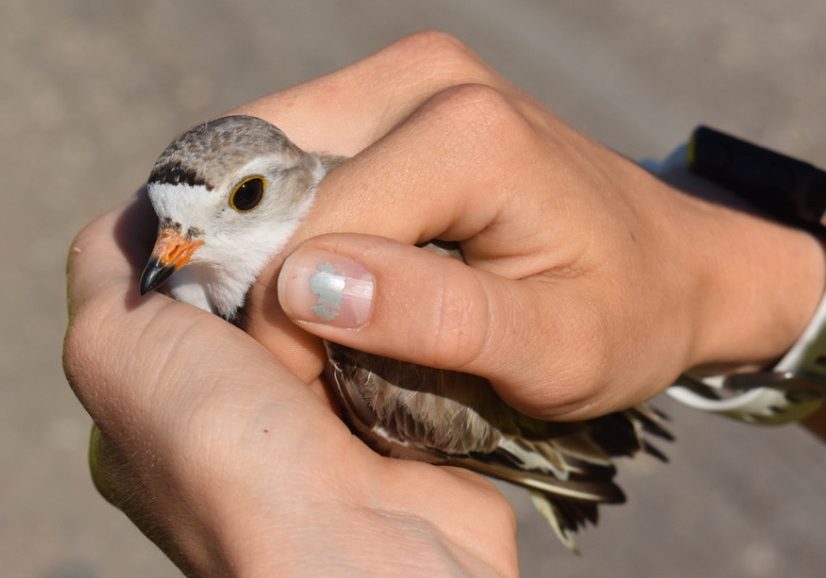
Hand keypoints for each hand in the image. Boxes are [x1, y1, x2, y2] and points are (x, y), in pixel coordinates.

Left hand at [63, 194, 516, 576]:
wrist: (368, 560)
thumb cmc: (229, 464)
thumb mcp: (117, 354)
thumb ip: (105, 273)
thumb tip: (143, 205)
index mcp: (167, 391)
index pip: (189, 273)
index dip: (219, 223)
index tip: (258, 178)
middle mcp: (247, 403)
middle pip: (269, 282)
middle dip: (294, 244)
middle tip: (328, 207)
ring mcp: (330, 409)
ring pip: (339, 300)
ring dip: (355, 272)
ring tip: (375, 241)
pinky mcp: (397, 412)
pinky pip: (397, 332)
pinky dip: (401, 305)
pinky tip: (411, 277)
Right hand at [235, 32, 823, 419]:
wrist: (671, 261)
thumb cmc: (627, 313)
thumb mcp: (554, 348)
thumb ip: (433, 318)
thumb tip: (300, 289)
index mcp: (467, 134)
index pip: (314, 228)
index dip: (282, 321)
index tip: (302, 395)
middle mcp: (423, 78)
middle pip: (272, 178)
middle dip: (259, 275)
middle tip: (293, 357)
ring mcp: (405, 78)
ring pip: (271, 164)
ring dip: (268, 249)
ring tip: (304, 323)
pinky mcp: (394, 99)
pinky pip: (301, 161)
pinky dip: (291, 224)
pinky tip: (322, 279)